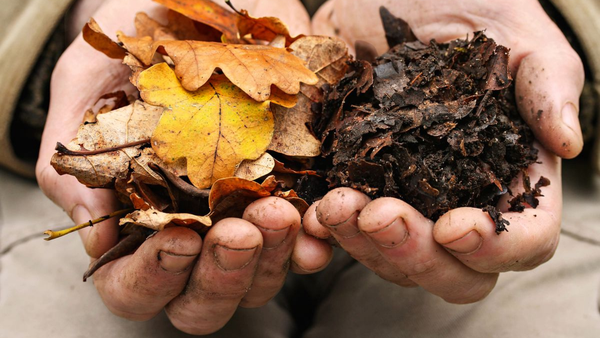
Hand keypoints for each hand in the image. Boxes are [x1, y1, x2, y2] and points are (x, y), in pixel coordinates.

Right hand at [36, 0, 331, 333]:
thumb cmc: (134, 38)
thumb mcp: (88, 83)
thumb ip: (76, 158)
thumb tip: (94, 236)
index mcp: (140, 215)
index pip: (136, 283)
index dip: (152, 276)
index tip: (178, 236)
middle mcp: (196, 225)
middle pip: (206, 295)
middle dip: (222, 273)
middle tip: (237, 231)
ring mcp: (249, 211)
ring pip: (263, 275)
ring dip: (274, 256)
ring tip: (280, 212)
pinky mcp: (295, 186)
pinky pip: (312, 233)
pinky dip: (318, 235)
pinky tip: (319, 218)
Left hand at [303, 0, 577, 302]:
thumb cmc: (461, 7)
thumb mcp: (512, 32)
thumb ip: (546, 83)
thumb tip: (569, 141)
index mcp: (507, 173)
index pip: (520, 239)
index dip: (493, 248)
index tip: (454, 226)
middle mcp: (456, 198)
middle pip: (452, 271)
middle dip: (415, 253)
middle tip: (380, 214)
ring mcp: (402, 197)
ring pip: (392, 259)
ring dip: (362, 243)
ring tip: (336, 203)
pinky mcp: (355, 185)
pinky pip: (341, 232)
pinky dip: (325, 231)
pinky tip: (310, 211)